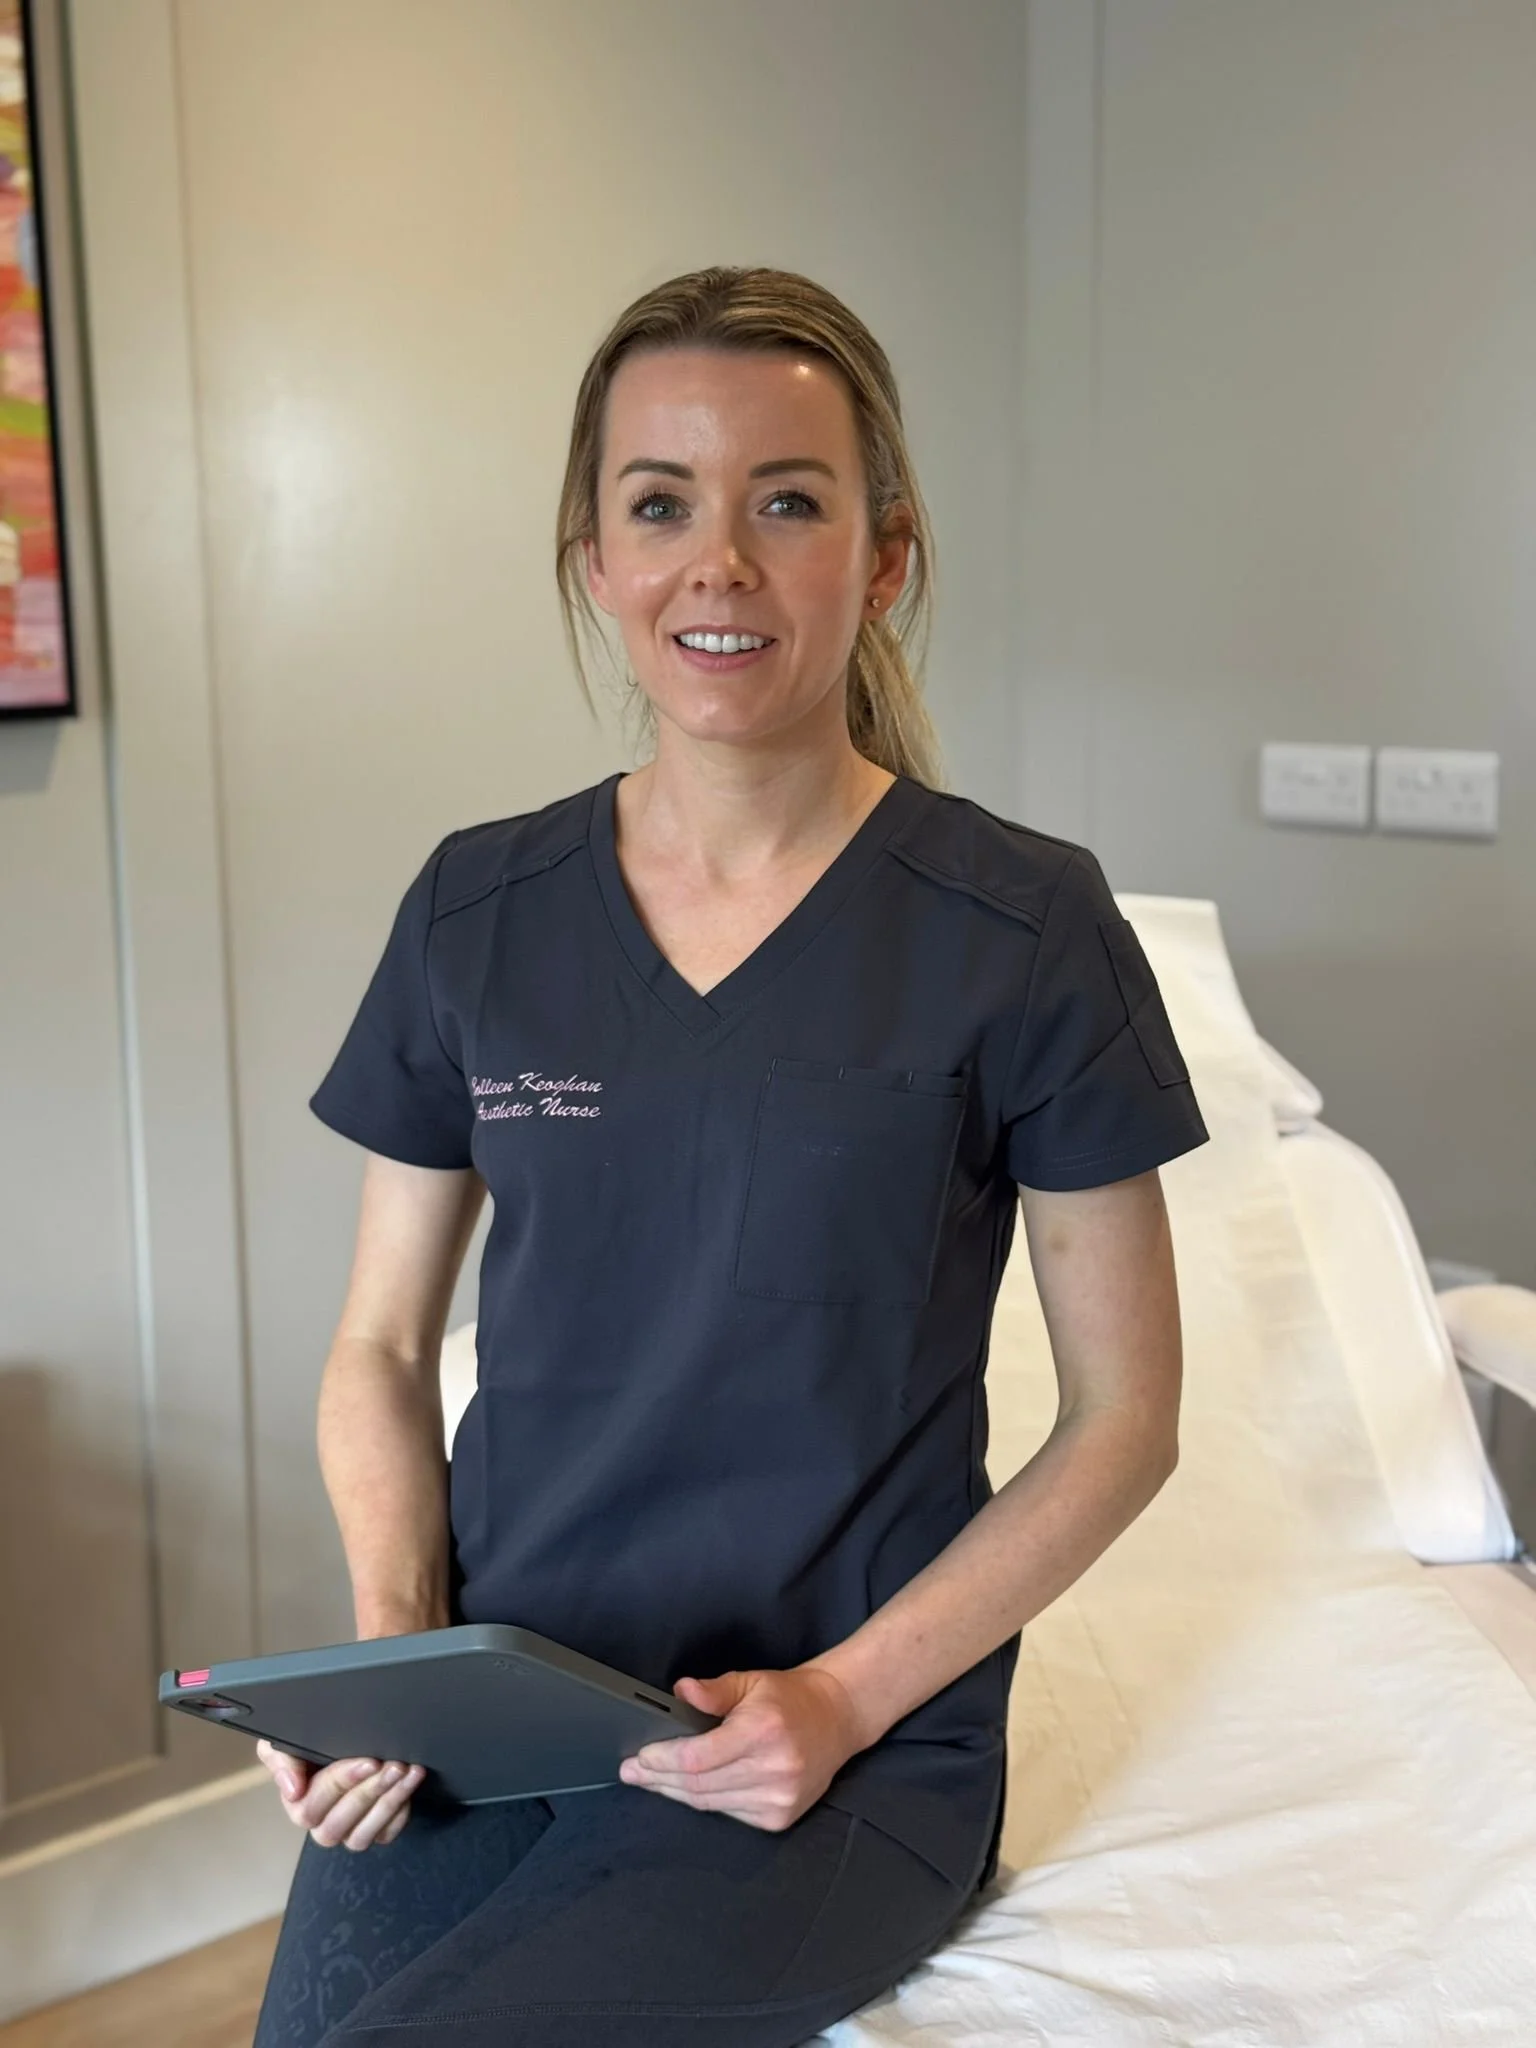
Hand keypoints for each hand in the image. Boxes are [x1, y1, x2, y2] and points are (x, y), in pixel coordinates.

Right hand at [256, 1738, 425, 1850]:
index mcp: (298, 1804)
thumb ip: (282, 1761)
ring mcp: (348, 1831)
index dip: (342, 1783)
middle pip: (339, 1823)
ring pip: (363, 1834)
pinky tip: (408, 1789)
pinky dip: (399, 1814)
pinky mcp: (372, 1832)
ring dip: (389, 1802)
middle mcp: (321, 1824)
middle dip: (370, 1791)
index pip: (311, 1807)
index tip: (368, 1762)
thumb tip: (293, 1790)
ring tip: (409, 1773)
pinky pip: (384, 1835)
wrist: (337, 1739)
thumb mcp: (285, 1742)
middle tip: (394, 1766)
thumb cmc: (309, 1741)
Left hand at [617, 1666, 865, 1830]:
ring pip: (710, 1803)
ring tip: (650, 1781)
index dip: (663, 1760)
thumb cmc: (788, 1698)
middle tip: (631, 1772)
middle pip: (699, 1785)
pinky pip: (728, 1813)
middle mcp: (773, 1769)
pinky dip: (705, 1800)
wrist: (836, 1719)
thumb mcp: (751, 1681)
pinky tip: (687, 1790)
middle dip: (659, 1779)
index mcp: (762, 1731)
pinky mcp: (779, 1818)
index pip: (698, 1758)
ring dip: (676, 1793)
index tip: (639, 1757)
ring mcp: (778, 1799)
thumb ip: (714, 1691)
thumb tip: (680, 1692)